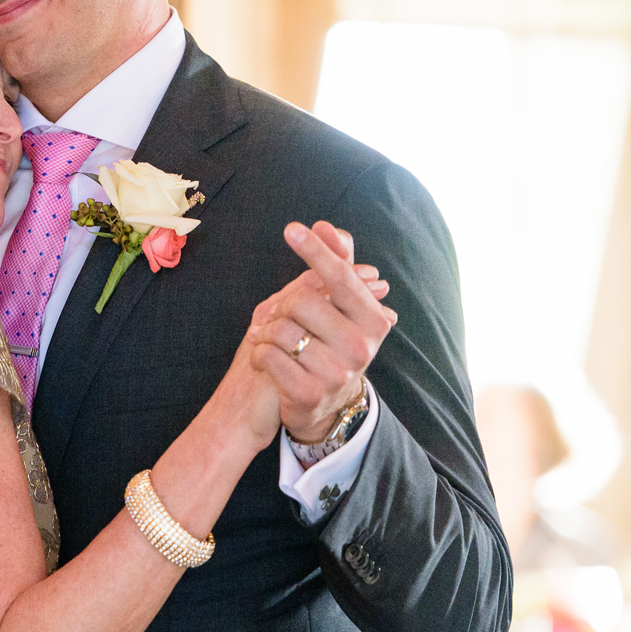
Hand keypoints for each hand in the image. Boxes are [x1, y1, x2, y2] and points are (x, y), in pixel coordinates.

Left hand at [247, 222, 396, 443]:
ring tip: (275, 341)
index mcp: (373, 320)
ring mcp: (336, 372)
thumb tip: (329, 227)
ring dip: (267, 332)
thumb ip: (338, 266)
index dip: (316, 251)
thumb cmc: (330, 344)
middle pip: (300, 300)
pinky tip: (266, 359)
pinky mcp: (309, 392)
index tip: (292, 229)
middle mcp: (360, 347)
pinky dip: (257, 353)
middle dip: (282, 307)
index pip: (340, 277)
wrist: (324, 404)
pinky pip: (266, 354)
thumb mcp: (341, 309)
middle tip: (285, 319)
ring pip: (280, 328)